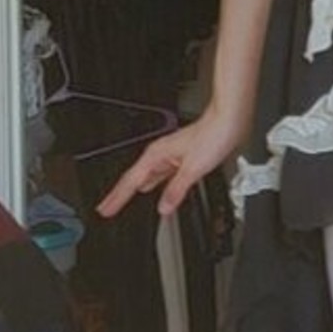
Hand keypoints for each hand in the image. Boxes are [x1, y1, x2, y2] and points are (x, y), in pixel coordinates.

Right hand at [95, 107, 245, 220]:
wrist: (228, 122)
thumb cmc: (212, 136)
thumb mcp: (192, 169)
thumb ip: (176, 190)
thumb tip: (164, 207)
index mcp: (156, 155)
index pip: (130, 182)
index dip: (117, 198)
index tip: (105, 209)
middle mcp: (160, 154)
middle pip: (134, 179)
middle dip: (120, 194)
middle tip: (107, 208)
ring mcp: (170, 156)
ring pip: (147, 176)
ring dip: (136, 189)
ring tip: (124, 200)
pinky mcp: (181, 157)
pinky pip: (161, 174)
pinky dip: (154, 184)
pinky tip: (155, 189)